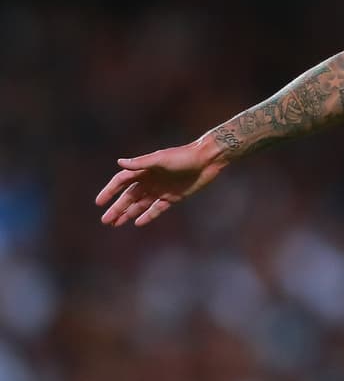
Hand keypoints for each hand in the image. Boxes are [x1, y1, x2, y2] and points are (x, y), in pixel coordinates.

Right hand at [96, 139, 225, 226]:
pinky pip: (157, 209)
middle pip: (129, 196)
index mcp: (144, 169)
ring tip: (116, 224)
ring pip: (140, 204)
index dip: (110, 191)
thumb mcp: (160, 159)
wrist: (207, 160)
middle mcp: (150, 180)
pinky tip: (137, 223)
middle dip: (117, 208)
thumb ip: (141, 163)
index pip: (121, 181)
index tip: (99, 203)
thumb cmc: (183, 156)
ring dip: (128, 213)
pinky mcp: (173, 197)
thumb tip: (119, 162)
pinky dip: (147, 216)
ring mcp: (160, 189)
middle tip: (105, 220)